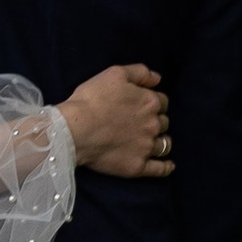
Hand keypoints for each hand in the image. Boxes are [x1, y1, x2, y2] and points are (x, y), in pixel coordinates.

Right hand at [60, 61, 170, 178]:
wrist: (74, 129)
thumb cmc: (91, 99)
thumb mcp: (114, 73)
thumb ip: (140, 72)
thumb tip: (157, 79)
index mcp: (149, 102)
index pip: (161, 101)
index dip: (151, 102)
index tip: (139, 106)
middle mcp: (153, 125)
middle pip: (163, 122)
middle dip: (154, 121)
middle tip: (139, 123)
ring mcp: (147, 147)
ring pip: (164, 144)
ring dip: (161, 141)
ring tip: (151, 142)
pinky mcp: (138, 166)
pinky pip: (160, 169)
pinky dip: (165, 167)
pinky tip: (168, 166)